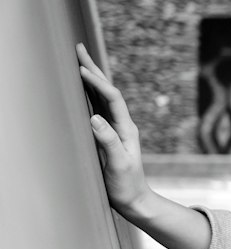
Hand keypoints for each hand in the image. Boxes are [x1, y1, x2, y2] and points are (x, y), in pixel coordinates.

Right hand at [77, 42, 152, 219]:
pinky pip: (97, 108)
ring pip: (101, 97)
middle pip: (107, 90)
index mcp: (126, 128)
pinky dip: (88, 94)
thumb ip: (108, 141)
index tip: (81, 69)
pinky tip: (81, 89)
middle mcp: (122, 124)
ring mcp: (115, 129)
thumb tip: (94, 118)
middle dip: (93, 68)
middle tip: (78, 48)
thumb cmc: (126, 186)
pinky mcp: (108, 136)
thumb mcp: (118, 165)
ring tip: (79, 61)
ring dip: (90, 78)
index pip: (111, 98)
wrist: (135, 201)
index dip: (97, 83)